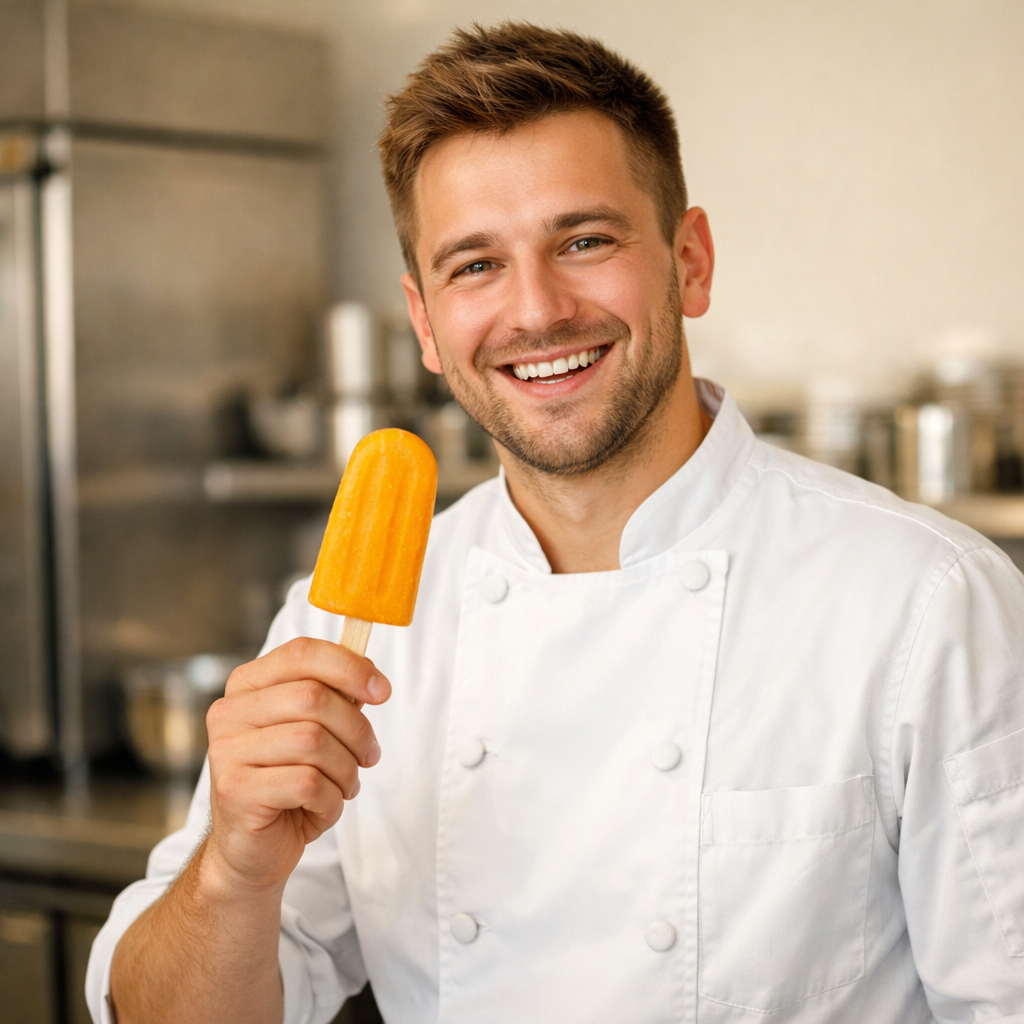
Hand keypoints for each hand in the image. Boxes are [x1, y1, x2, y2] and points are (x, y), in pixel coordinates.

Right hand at [203, 637, 390, 891]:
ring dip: (345, 769)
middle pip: (313, 697)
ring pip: (313, 741)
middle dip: (356, 729)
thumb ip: (334, 697)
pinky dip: (330, 798)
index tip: (383, 691)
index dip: (350, 667)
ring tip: (344, 785)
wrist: (253, 849)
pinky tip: (322, 806)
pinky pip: (306, 783)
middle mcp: (229, 712)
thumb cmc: (288, 783)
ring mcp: (226, 751)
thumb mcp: (315, 731)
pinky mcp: (234, 791)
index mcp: (247, 685)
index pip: (302, 653)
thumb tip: (368, 676)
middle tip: (369, 755)